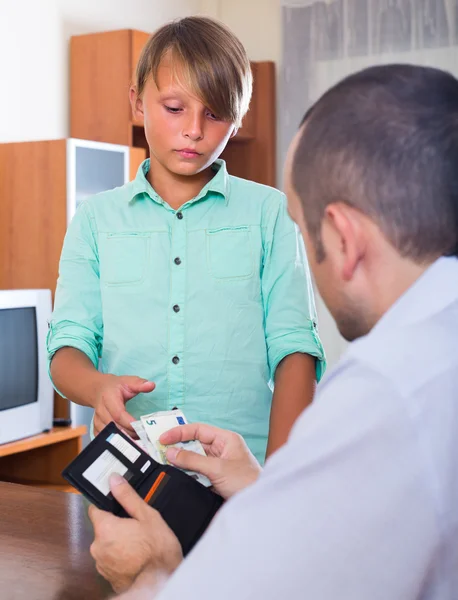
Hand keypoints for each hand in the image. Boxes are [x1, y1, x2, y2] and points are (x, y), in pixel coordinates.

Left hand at [89, 473, 181, 593]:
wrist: (160, 583)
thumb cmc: (156, 551)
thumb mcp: (147, 516)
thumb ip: (128, 496)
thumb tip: (115, 480)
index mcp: (104, 528)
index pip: (95, 508)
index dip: (107, 504)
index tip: (118, 503)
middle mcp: (98, 547)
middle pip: (103, 528)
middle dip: (117, 525)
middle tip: (136, 525)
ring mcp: (102, 564)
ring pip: (108, 544)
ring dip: (119, 542)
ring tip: (140, 542)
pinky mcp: (109, 577)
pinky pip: (112, 560)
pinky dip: (121, 557)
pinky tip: (137, 556)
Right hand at [92, 374, 154, 436]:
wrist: (98, 389)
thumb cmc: (115, 386)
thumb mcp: (128, 381)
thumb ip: (139, 384)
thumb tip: (151, 385)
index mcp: (108, 398)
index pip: (118, 414)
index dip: (129, 422)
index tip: (141, 427)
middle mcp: (101, 411)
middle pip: (114, 426)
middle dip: (129, 433)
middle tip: (143, 436)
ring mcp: (97, 420)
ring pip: (110, 434)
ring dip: (124, 439)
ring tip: (138, 440)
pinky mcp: (96, 427)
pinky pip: (105, 438)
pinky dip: (116, 442)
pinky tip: (127, 442)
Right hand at [160, 424, 261, 499]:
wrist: (259, 505)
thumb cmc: (247, 482)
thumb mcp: (217, 469)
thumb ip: (193, 460)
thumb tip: (171, 453)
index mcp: (226, 439)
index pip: (198, 430)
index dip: (180, 432)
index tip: (163, 438)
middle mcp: (222, 449)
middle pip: (195, 444)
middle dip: (178, 447)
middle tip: (159, 450)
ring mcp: (219, 464)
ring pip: (195, 459)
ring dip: (182, 461)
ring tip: (165, 463)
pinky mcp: (216, 478)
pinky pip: (198, 472)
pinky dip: (188, 473)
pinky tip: (177, 475)